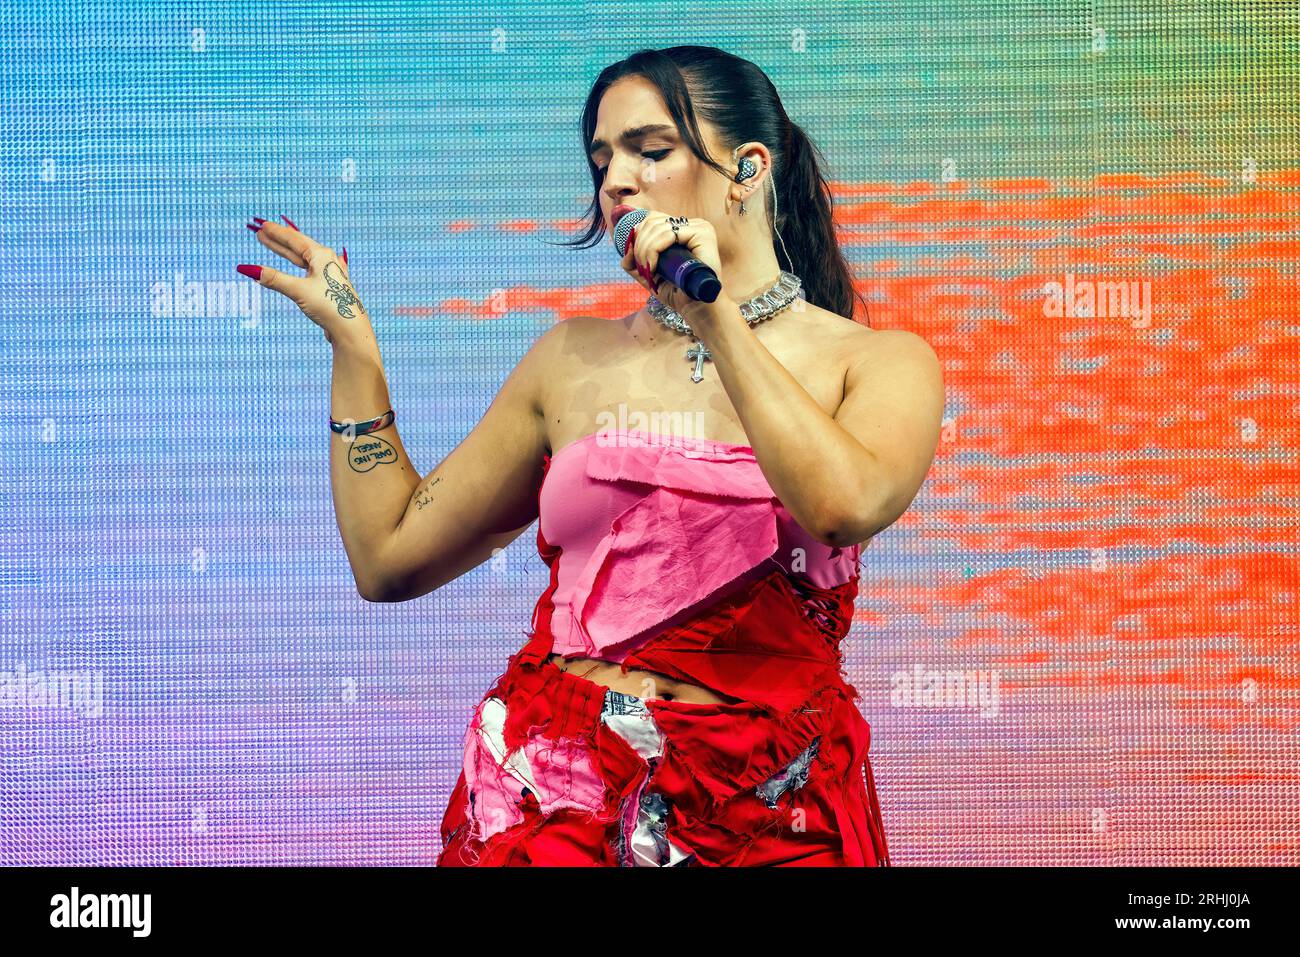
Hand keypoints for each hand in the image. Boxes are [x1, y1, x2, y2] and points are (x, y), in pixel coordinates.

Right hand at [237, 215, 364, 343]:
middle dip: (278, 240)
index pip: (294, 239)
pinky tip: (296, 264)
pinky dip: (295, 267)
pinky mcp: (329, 287)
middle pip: (298, 246)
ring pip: (302, 259)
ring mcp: (329, 273)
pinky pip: (308, 270)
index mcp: (322, 256)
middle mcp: (327, 261)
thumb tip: (248, 270)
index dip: (277, 233)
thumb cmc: (329, 306)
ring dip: (285, 253)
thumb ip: (274, 279)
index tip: (263, 225)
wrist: (351, 328)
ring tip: (271, 244)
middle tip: (261, 231)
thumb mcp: (298, 290)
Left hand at [619, 209, 724, 323]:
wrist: (696, 308)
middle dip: (639, 246)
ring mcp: (699, 227)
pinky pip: (668, 234)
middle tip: (643, 269)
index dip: (638, 236)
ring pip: (657, 227)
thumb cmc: (677, 292)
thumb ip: (633, 261)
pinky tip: (655, 267)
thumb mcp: (648, 274)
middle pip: (652, 221)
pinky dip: (654, 250)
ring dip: (644, 250)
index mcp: (682, 229)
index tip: (639, 261)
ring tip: (648, 270)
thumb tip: (627, 245)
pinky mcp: (702, 233)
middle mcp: (691, 224)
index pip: (652, 219)